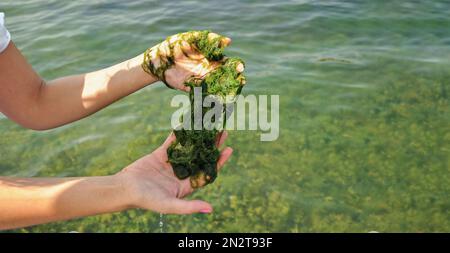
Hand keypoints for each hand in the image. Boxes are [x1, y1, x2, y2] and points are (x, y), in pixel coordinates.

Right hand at [117, 131, 232, 213]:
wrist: (124, 189)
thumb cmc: (147, 200)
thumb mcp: (170, 205)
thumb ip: (189, 207)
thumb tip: (211, 209)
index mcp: (186, 186)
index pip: (207, 172)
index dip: (219, 162)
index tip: (228, 149)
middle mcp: (180, 174)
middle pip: (201, 158)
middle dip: (212, 146)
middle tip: (223, 132)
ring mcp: (171, 164)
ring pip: (188, 149)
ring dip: (199, 139)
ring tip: (210, 126)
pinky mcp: (160, 155)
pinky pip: (172, 143)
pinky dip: (178, 134)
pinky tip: (187, 124)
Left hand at [141, 30, 242, 90]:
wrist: (157, 61)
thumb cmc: (175, 46)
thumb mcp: (192, 39)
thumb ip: (209, 40)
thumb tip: (228, 41)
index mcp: (210, 59)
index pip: (227, 63)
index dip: (235, 65)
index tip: (240, 67)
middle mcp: (208, 70)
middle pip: (225, 76)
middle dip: (234, 79)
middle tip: (241, 79)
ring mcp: (201, 80)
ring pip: (217, 86)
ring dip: (226, 90)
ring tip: (234, 92)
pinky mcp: (192, 89)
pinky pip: (204, 94)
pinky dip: (212, 98)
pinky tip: (220, 101)